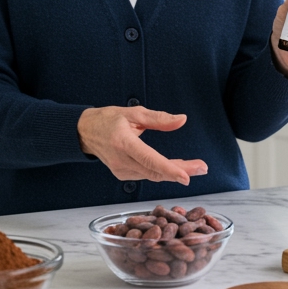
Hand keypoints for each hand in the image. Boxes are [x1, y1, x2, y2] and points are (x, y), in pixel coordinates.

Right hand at [77, 106, 207, 184]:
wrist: (85, 132)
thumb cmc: (108, 119)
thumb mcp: (133, 112)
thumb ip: (159, 118)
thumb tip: (182, 120)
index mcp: (123, 142)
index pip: (149, 159)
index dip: (169, 169)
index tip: (186, 176)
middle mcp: (122, 160)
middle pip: (155, 171)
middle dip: (181, 171)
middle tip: (203, 168)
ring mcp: (121, 171)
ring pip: (153, 175)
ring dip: (175, 172)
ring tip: (196, 166)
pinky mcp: (122, 175)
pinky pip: (147, 175)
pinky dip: (163, 172)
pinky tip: (177, 167)